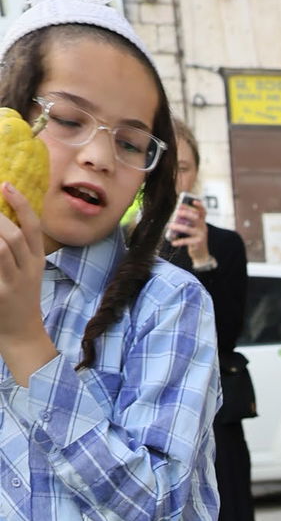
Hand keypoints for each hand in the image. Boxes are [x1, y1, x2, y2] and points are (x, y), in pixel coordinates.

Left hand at [0, 184, 54, 376]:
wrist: (22, 335)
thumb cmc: (20, 299)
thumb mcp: (29, 272)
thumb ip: (20, 248)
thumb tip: (3, 218)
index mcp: (37, 262)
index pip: (33, 228)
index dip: (20, 204)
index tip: (5, 185)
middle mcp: (27, 272)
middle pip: (14, 236)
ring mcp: (12, 285)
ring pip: (1, 250)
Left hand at [167, 196, 210, 264]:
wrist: (202, 254)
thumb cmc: (195, 240)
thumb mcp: (194, 230)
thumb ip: (189, 222)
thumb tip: (177, 215)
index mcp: (202, 223)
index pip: (203, 212)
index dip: (199, 206)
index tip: (193, 201)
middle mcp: (203, 228)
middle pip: (195, 218)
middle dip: (186, 213)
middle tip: (177, 212)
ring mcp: (201, 235)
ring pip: (188, 229)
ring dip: (177, 227)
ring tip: (169, 226)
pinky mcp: (197, 243)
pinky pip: (186, 241)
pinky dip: (178, 242)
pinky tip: (173, 242)